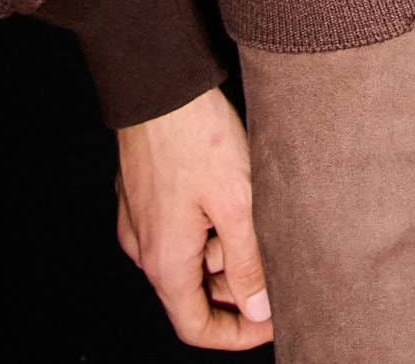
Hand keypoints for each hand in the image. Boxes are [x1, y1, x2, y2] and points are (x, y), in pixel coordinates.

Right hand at [117, 87, 272, 347]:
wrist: (159, 80)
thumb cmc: (198, 136)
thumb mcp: (237, 203)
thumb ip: (248, 263)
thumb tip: (259, 310)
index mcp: (165, 261)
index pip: (195, 328)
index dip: (236, 333)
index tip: (271, 320)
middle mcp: (144, 248)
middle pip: (194, 291)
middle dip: (236, 282)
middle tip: (275, 254)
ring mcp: (139, 218)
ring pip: (188, 256)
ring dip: (223, 248)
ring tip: (256, 211)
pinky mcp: (142, 192)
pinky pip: (177, 226)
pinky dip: (207, 223)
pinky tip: (233, 190)